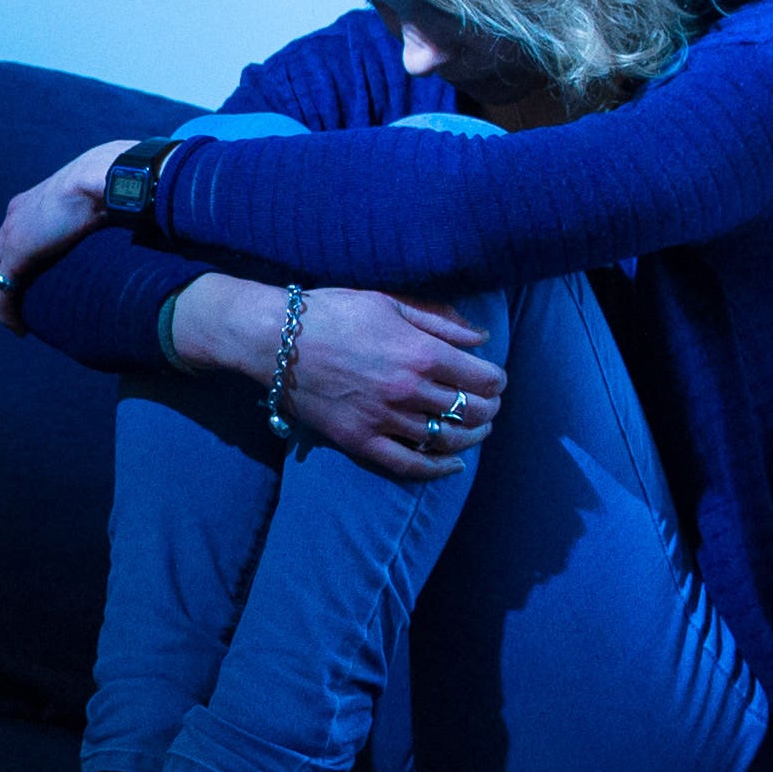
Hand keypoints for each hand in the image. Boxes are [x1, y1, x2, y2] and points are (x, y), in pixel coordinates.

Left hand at [0, 141, 134, 333]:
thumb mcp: (93, 201)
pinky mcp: (18, 251)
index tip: (27, 287)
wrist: (103, 177)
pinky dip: (6, 310)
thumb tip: (116, 227)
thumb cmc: (109, 184)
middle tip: (14, 313)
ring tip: (15, 325)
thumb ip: (92, 216)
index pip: (10, 239)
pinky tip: (19, 326)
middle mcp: (14, 216)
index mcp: (30, 203)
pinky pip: (2, 289)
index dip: (13, 265)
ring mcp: (12, 233)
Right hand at [240, 286, 504, 483]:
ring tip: (476, 430)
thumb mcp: (389, 303)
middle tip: (487, 405)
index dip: (497, 381)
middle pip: (471, 411)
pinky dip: (438, 468)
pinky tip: (453, 465)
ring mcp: (384, 419)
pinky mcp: (360, 440)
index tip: (495, 380)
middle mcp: (408, 390)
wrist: (275, 339)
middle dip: (488, 409)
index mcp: (420, 352)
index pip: (482, 378)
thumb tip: (481, 338)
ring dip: (471, 437)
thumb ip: (439, 321)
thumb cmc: (332, 313)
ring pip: (446, 439)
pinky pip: (409, 464)